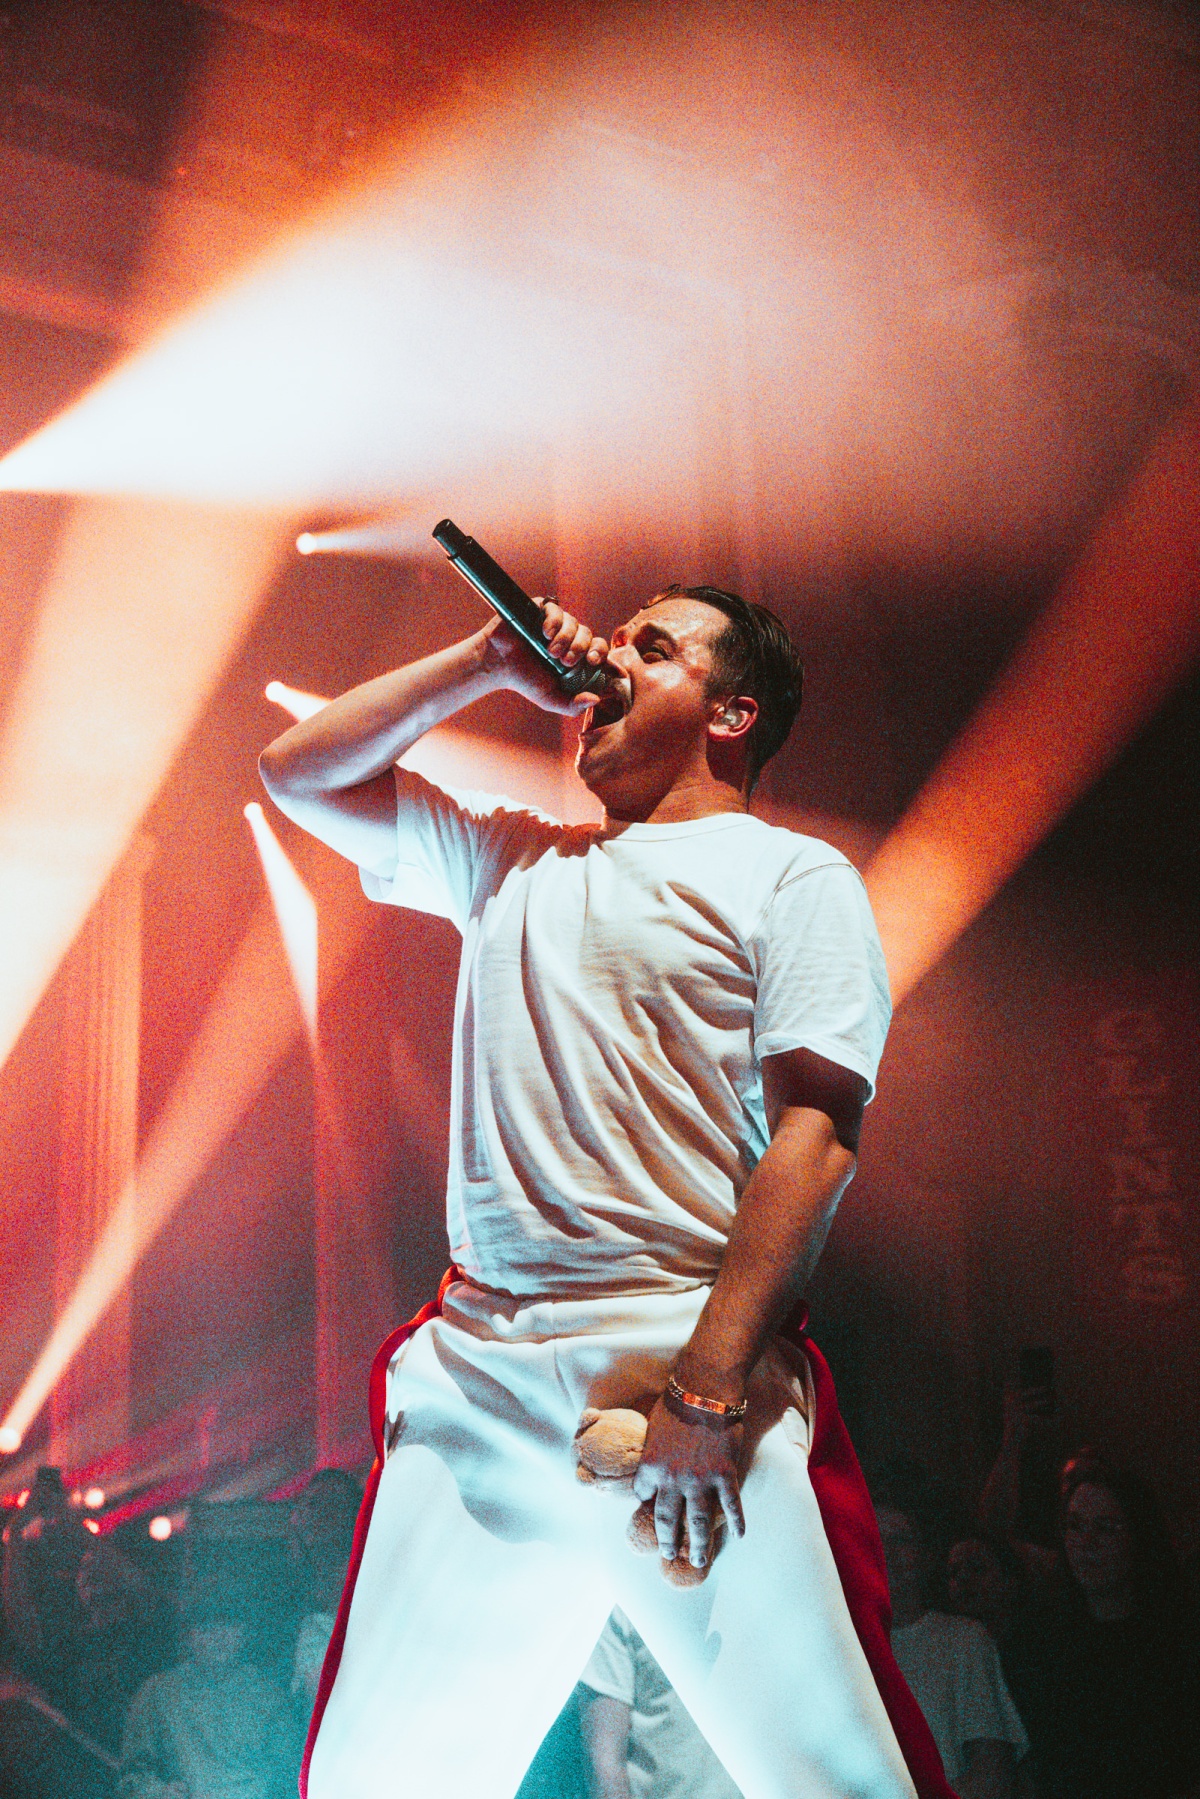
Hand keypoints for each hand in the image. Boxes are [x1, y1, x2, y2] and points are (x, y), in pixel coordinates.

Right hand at [482, 600, 608, 713]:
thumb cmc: (524, 681)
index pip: (599, 650)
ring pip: (574, 622)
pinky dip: (554, 621)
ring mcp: (556, 623)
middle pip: (589, 635)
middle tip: (565, 661)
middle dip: (580, 648)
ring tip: (549, 651)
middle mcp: (569, 638)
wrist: (496, 665)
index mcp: (577, 657)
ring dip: (566, 638)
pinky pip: (556, 609)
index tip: (593, 661)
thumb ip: (573, 705)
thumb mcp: (550, 699)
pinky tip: (545, 633)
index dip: (602, 654)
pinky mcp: (541, 611)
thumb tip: (596, 700)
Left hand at [632, 1396, 745, 1569]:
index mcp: (650, 1466)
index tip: (648, 1508)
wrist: (705, 1390)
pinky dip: (735, 1522)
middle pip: (668, 1519)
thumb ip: (651, 1452)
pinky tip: (739, 1536)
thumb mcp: (652, 1429)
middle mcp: (673, 1479)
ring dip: (697, 1544)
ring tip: (698, 1561)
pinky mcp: (724, 1474)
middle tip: (667, 1555)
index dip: (645, 1502)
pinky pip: (730, 1505)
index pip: (642, 1494)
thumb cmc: (676, 1402)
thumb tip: (650, 1466)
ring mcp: (700, 1479)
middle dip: (667, 1541)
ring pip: (698, 1521)